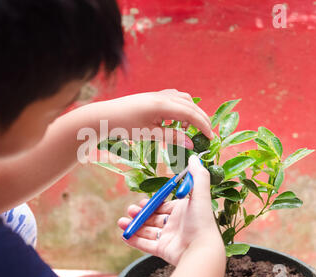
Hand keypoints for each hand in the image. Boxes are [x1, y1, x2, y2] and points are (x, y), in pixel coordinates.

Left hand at [94, 89, 212, 146]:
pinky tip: (174, 122)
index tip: (210, 138)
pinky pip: (175, 99)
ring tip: (185, 130)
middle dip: (201, 119)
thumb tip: (191, 143)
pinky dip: (181, 109)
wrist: (105, 115)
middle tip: (206, 135)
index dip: (203, 126)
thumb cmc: (125, 125)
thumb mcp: (150, 134)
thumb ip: (172, 137)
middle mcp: (163, 96)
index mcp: (163, 105)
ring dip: (190, 113)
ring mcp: (158, 94)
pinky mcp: (154, 96)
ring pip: (184, 100)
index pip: (191, 114)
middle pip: (191, 105)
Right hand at [117, 156, 222, 265]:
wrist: (201, 250)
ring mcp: (169, 238)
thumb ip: (198, 176)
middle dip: (140, 214)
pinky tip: (124, 235)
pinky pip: (145, 245)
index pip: (163, 205)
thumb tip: (195, 157)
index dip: (152, 203)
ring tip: (122, 222)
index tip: (142, 201)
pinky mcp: (163, 251)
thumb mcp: (200, 194)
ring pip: (147, 231)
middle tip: (130, 210)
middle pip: (153, 218)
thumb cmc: (202, 221)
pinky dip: (134, 240)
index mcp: (182, 211)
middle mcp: (176, 224)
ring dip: (133, 226)